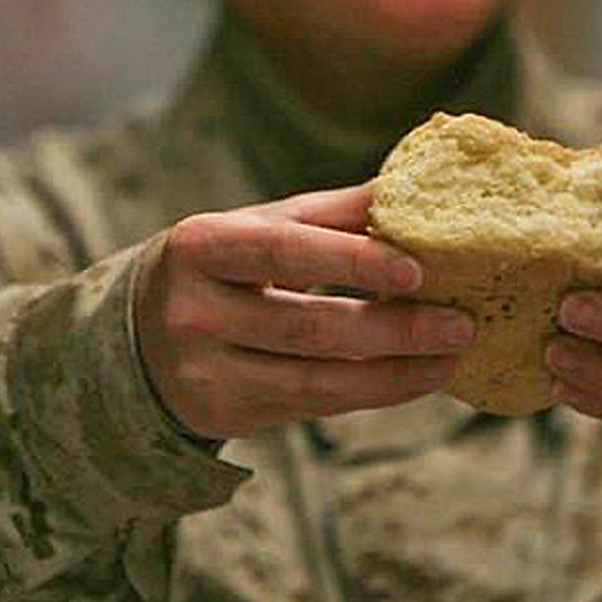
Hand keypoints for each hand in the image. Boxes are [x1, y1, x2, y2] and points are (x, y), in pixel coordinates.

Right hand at [134, 184, 473, 438]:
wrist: (140, 334)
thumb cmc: (225, 264)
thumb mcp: (262, 227)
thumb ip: (334, 214)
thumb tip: (417, 187)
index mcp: (202, 245)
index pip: (284, 253)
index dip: (351, 262)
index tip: (417, 271)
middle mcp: (193, 310)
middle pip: (307, 327)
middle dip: (393, 330)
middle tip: (460, 323)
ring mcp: (203, 371)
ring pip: (314, 381)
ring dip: (394, 373)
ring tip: (450, 357)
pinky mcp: (222, 415)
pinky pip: (311, 407)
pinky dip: (371, 394)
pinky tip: (415, 379)